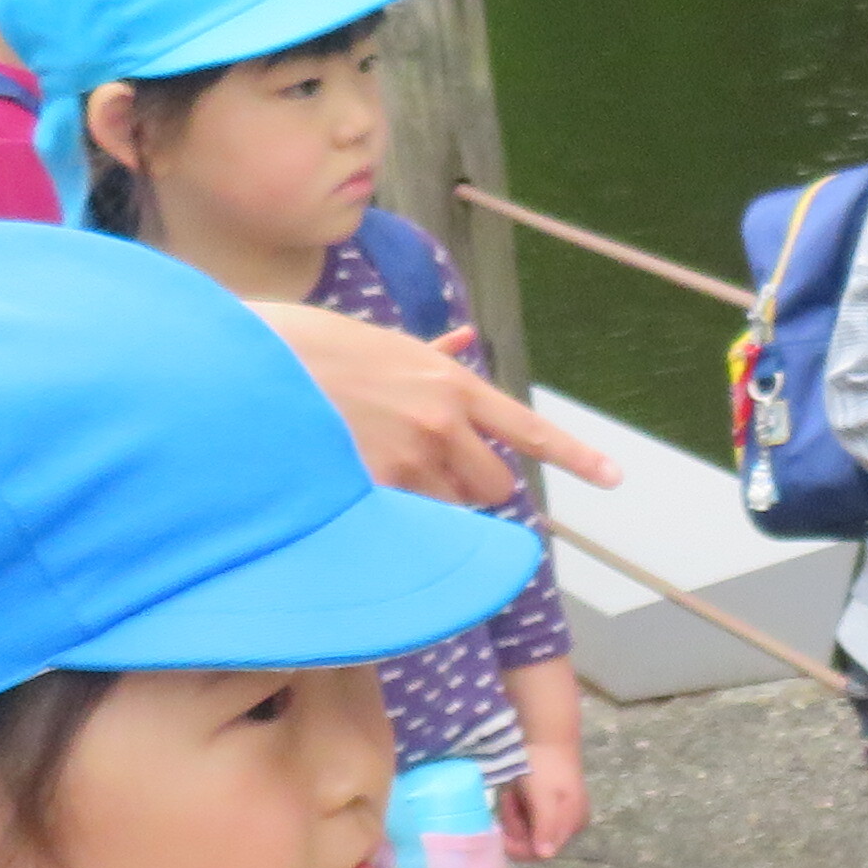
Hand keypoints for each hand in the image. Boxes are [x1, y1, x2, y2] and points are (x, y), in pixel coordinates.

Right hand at [258, 307, 621, 506]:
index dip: (577, 457)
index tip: (615, 477)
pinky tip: (360, 490)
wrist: (252, 366)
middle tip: (429, 470)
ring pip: (449, 511)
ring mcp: (410, 460)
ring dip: (428, 503)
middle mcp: (442, 424)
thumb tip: (465, 342)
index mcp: (451, 383)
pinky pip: (407, 525)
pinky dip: (393, 519)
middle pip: (494, 489)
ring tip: (379, 467)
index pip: (530, 429)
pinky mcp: (375, 490)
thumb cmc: (310, 348)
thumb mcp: (382, 342)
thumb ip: (432, 355)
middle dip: (472, 487)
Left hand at [499, 666, 587, 861]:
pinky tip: (517, 791)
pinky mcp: (547, 803)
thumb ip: (545, 827)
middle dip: (515, 824)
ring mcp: (558, 813)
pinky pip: (526, 816)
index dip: (517, 842)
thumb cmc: (544, 766)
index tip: (504, 822)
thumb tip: (546, 856)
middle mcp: (568, 824)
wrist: (544, 732)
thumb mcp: (543, 798)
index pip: (538, 853)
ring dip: (514, 813)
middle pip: (532, 842)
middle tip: (511, 799)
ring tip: (514, 792)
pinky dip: (516, 806)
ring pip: (526, 829)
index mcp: (572, 824)